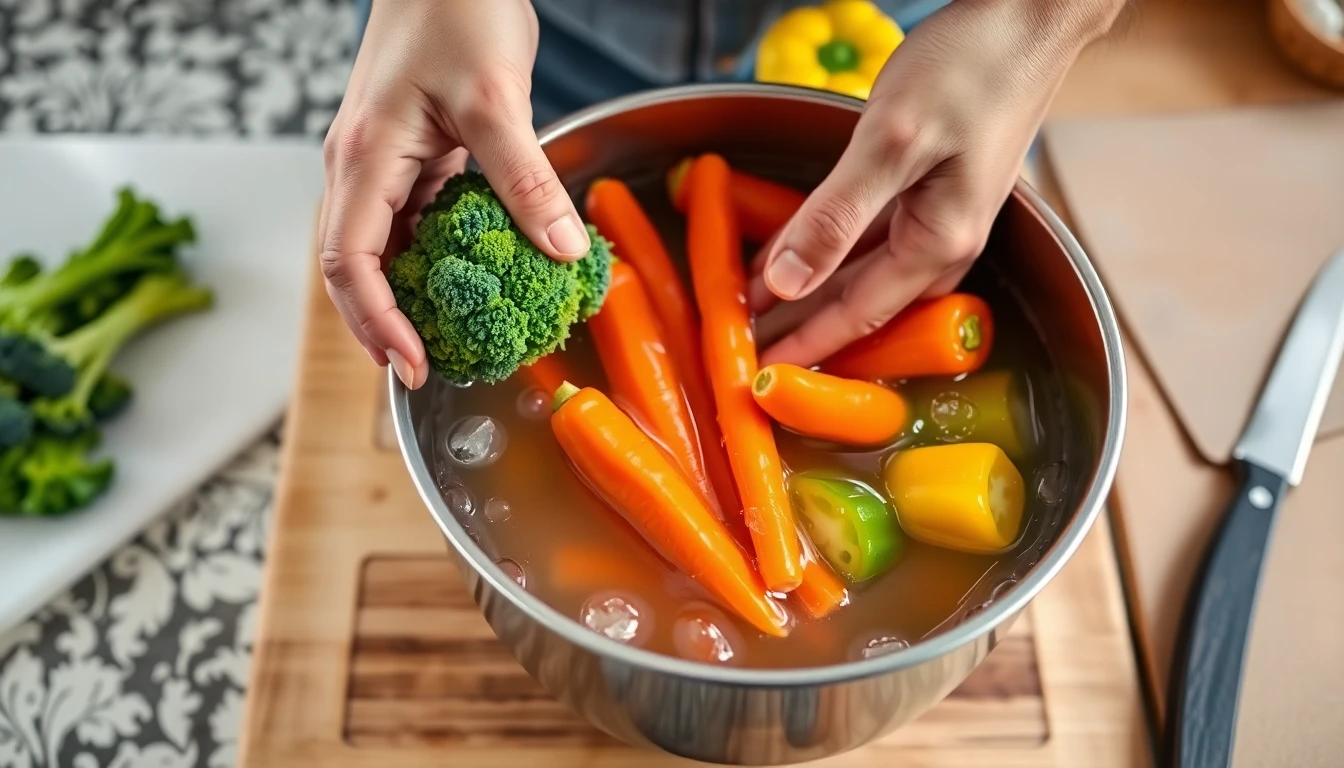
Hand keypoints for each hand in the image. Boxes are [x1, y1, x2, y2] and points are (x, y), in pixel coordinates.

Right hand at [319, 0, 589, 388]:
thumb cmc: (455, 9)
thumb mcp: (497, 100)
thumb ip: (526, 180)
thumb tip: (563, 252)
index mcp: (365, 159)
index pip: (350, 263)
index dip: (376, 323)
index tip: (413, 365)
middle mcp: (360, 167)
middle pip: (356, 268)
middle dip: (387, 325)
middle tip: (433, 370)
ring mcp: (382, 163)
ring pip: (384, 248)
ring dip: (412, 296)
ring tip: (454, 339)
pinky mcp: (411, 155)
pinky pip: (415, 221)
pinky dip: (439, 258)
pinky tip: (475, 279)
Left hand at [750, 0, 1126, 366]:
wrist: (1030, 15)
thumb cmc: (972, 67)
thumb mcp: (893, 142)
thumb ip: (836, 216)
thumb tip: (789, 282)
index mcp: (940, 242)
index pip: (855, 315)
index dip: (802, 346)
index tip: (756, 373)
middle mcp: (945, 241)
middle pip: (858, 304)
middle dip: (799, 327)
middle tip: (742, 347)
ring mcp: (942, 216)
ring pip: (861, 273)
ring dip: (809, 291)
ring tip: (754, 307)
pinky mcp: (933, 189)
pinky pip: (870, 239)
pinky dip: (828, 252)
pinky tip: (795, 253)